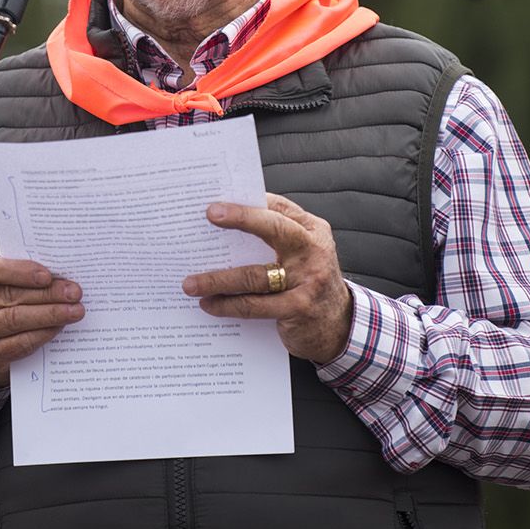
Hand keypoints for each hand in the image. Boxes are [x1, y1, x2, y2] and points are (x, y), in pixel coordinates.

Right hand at [0, 255, 84, 386]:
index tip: (48, 276)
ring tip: (74, 310)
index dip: (20, 272)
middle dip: (46, 294)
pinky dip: (41, 334)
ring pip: (14, 320)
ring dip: (49, 315)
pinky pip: (17, 343)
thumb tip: (55, 274)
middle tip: (73, 292)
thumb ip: (12, 270)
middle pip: (7, 297)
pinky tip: (58, 327)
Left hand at [181, 193, 352, 363]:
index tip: (216, 201)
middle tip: (209, 215)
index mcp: (312, 229)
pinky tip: (209, 305)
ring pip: (254, 274)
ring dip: (218, 279)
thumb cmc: (309, 283)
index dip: (247, 202)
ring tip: (190, 283)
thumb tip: (225, 224)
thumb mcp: (302, 253)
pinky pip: (255, 305)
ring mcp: (308, 279)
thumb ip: (275, 237)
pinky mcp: (299, 308)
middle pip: (274, 228)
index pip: (278, 207)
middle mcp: (313, 250)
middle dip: (240, 218)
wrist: (339, 326)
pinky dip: (228, 305)